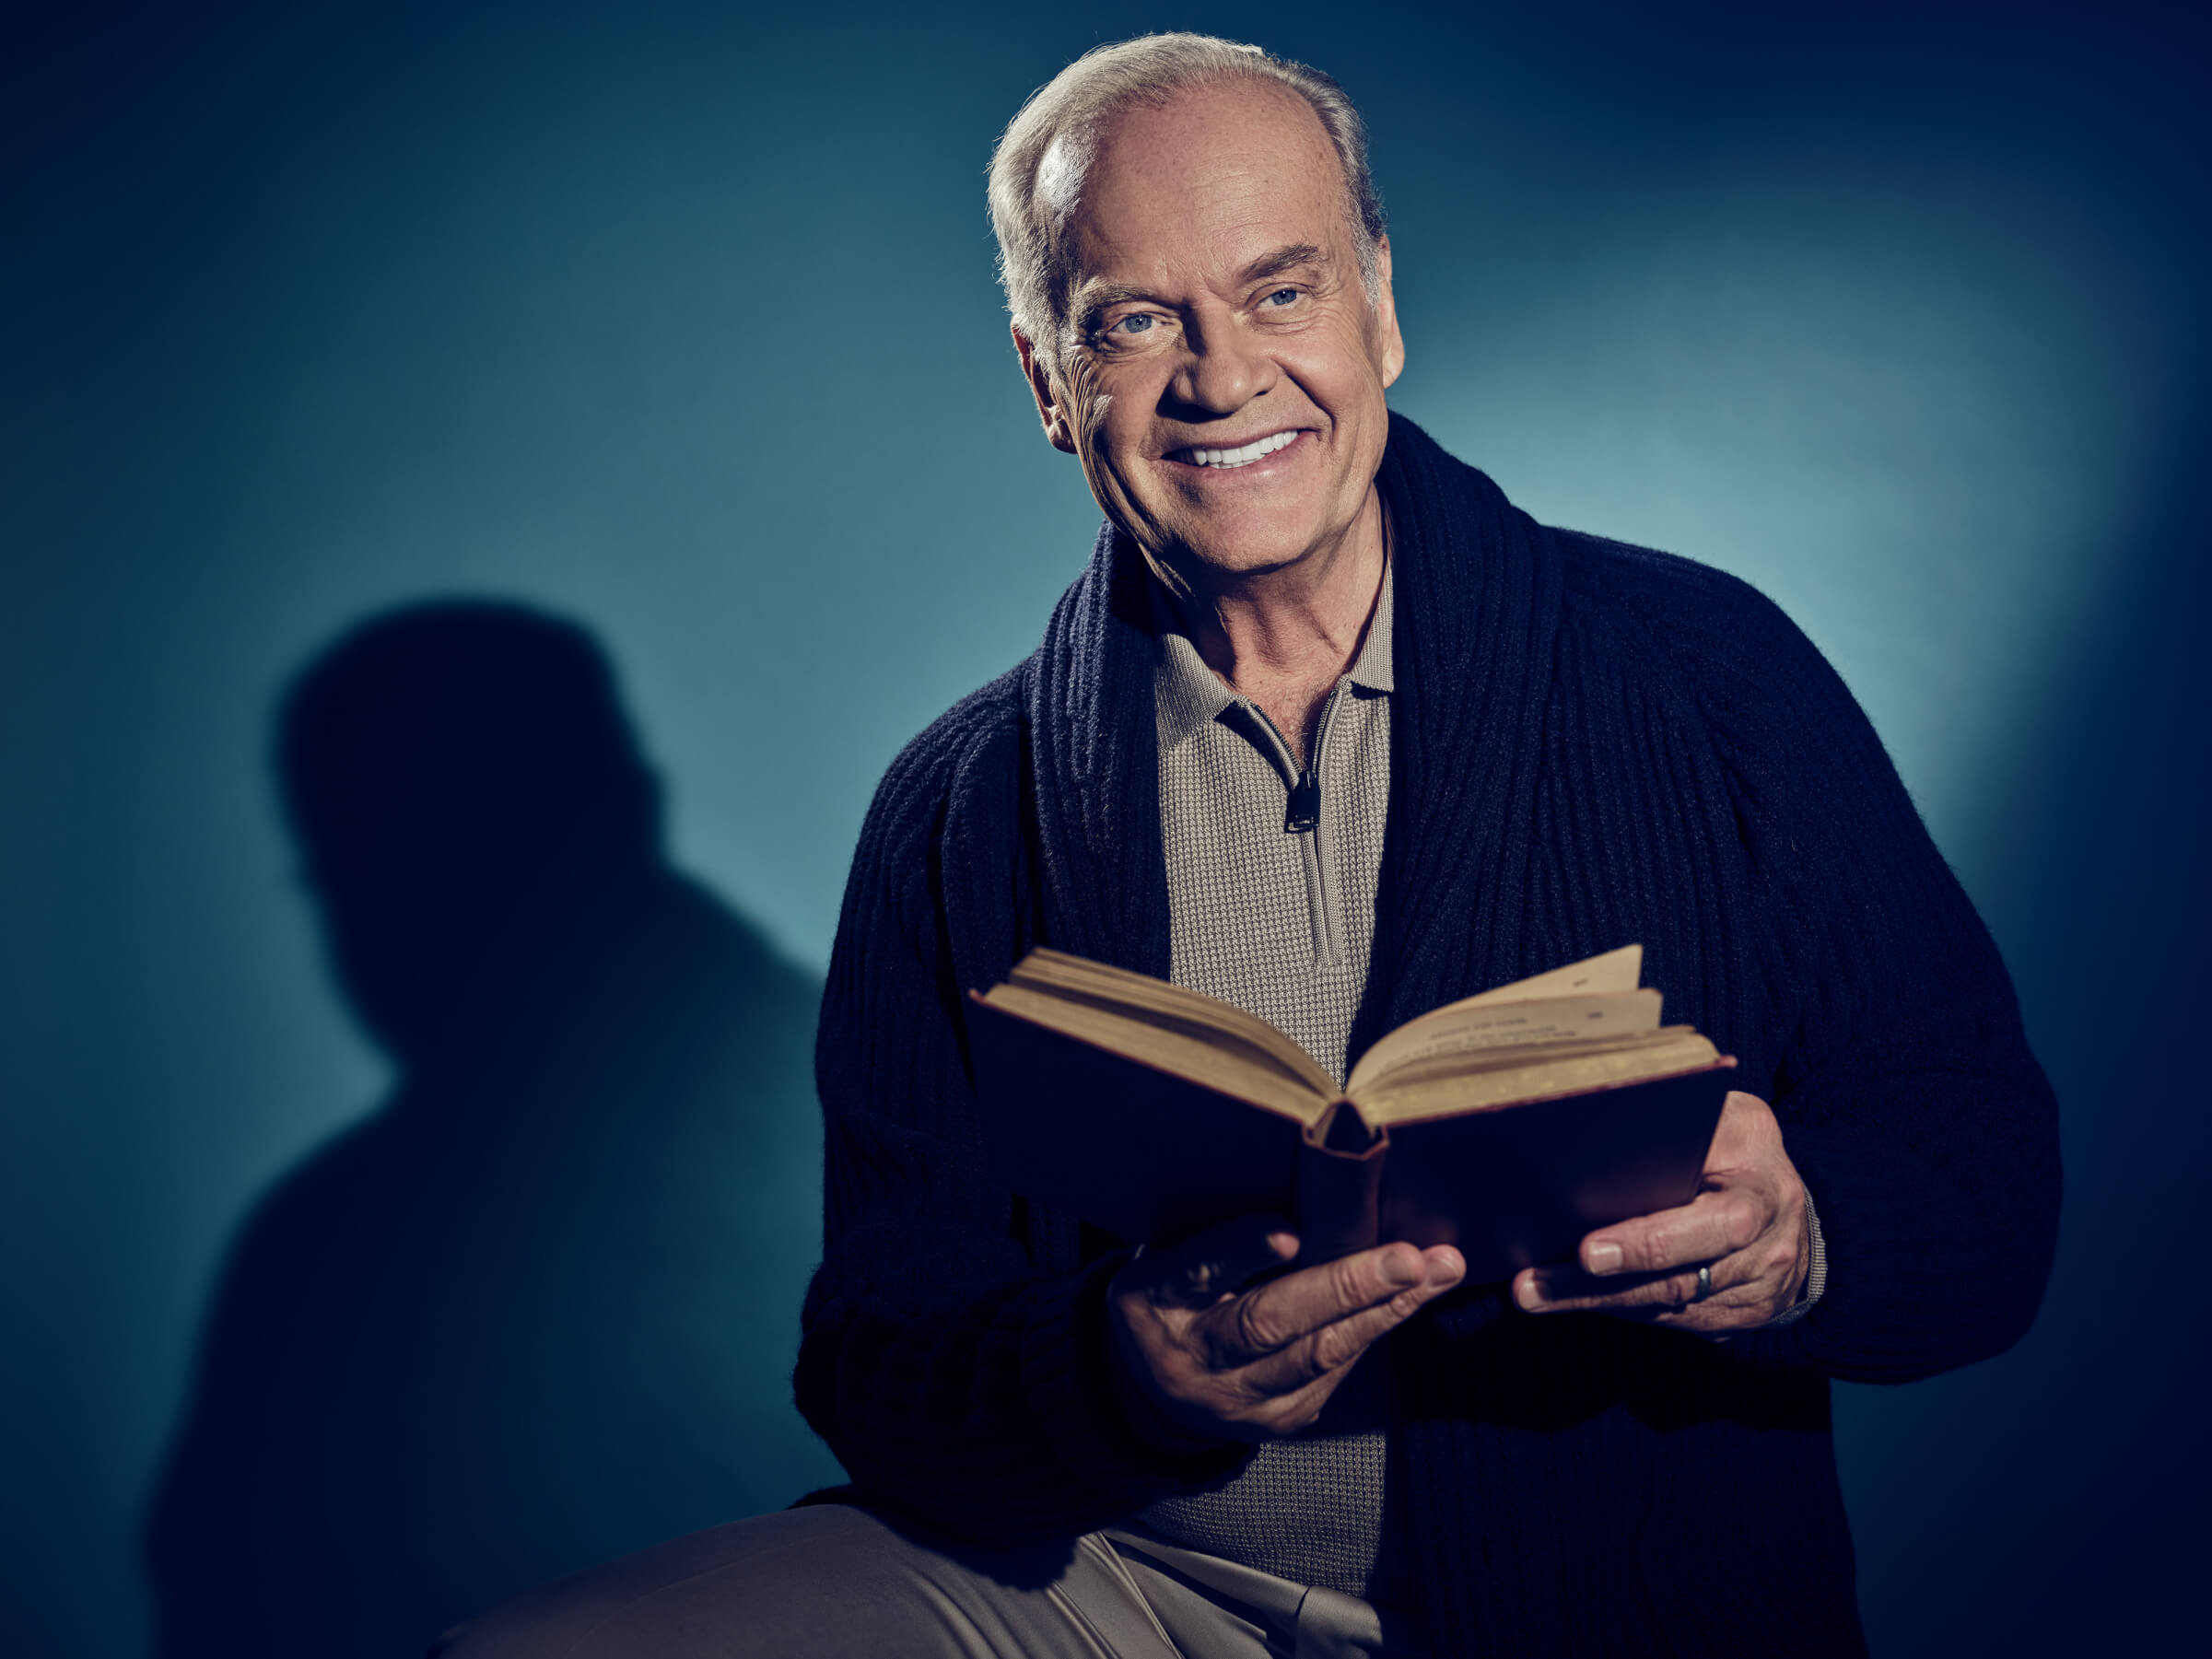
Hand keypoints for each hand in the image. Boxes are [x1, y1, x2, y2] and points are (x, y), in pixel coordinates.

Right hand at [1108, 1215, 1464, 1445]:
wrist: (1150, 1391)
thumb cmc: (1170, 1296)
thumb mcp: (1166, 1256)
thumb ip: (1218, 1233)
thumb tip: (1302, 1196)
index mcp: (1152, 1299)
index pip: (1197, 1271)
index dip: (1242, 1249)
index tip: (1288, 1231)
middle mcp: (1193, 1357)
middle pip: (1270, 1323)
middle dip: (1347, 1287)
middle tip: (1407, 1258)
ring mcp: (1237, 1399)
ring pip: (1320, 1353)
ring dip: (1387, 1308)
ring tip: (1438, 1269)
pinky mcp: (1278, 1420)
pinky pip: (1335, 1371)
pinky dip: (1374, 1326)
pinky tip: (1411, 1296)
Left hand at [1513, 1090, 1809, 1335]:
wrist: (1791, 1212)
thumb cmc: (1739, 1151)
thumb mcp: (1731, 1122)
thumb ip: (1684, 1126)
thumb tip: (1600, 1129)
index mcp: (1763, 1187)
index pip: (1714, 1224)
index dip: (1648, 1242)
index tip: (1587, 1250)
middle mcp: (1768, 1247)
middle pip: (1680, 1279)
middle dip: (1601, 1285)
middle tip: (1534, 1284)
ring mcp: (1755, 1292)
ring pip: (1665, 1306)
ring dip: (1593, 1302)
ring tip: (1530, 1294)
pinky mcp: (1735, 1319)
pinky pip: (1670, 1320)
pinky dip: (1618, 1308)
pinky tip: (1568, 1298)